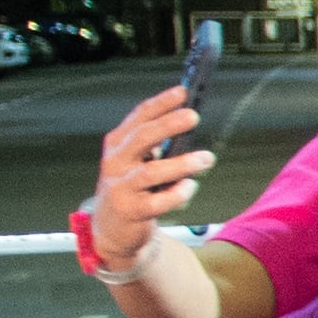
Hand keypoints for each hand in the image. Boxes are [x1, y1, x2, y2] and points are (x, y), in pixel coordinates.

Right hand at [88, 85, 215, 268]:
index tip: (183, 92)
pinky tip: (190, 187)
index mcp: (118, 144)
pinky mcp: (131, 211)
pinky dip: (176, 194)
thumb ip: (156, 141)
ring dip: (181, 164)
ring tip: (206, 159)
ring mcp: (121, 187)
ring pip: (151, 172)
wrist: (111, 226)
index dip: (160, 103)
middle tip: (193, 116)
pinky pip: (156, 202)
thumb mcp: (136, 159)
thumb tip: (188, 118)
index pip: (138, 117)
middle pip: (141, 139)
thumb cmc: (131, 186)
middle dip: (168, 125)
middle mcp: (116, 162)